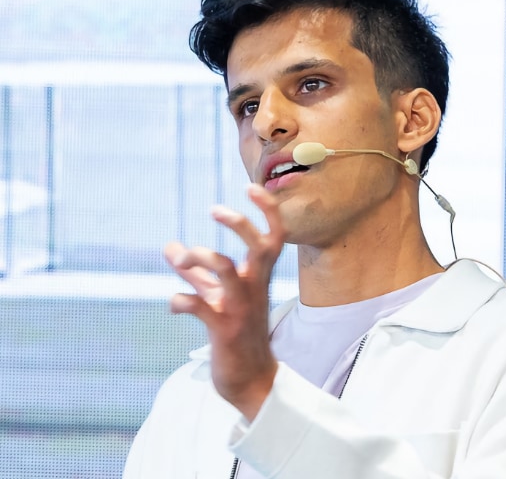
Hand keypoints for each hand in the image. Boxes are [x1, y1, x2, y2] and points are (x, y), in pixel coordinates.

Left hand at [164, 183, 285, 420]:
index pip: (275, 236)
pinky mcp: (223, 329)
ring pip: (226, 269)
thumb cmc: (235, 330)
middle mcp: (254, 287)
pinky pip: (199, 306)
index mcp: (259, 276)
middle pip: (260, 246)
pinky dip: (180, 300)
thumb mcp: (215, 295)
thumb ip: (195, 271)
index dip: (268, 210)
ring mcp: (240, 307)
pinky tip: (174, 304)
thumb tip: (168, 246)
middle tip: (213, 210)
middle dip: (239, 223)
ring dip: (200, 256)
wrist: (250, 379)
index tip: (251, 187)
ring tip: (182, 257)